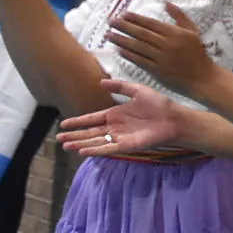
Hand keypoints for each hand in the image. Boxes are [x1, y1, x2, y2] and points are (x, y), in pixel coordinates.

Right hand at [59, 77, 186, 157]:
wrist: (174, 118)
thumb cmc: (159, 104)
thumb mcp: (138, 91)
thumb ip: (120, 87)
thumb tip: (102, 82)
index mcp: (116, 114)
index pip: (92, 118)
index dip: (78, 121)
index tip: (63, 123)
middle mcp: (115, 127)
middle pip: (90, 132)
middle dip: (74, 135)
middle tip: (58, 138)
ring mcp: (120, 137)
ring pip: (95, 142)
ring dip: (81, 144)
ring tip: (66, 145)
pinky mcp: (126, 146)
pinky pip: (107, 149)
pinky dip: (95, 150)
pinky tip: (83, 151)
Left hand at [109, 0, 214, 92]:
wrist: (202, 77)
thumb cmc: (197, 53)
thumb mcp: (192, 31)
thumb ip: (179, 16)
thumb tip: (166, 2)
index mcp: (176, 33)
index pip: (151, 23)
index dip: (136, 19)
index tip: (123, 14)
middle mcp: (167, 44)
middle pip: (142, 34)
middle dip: (124, 27)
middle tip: (111, 22)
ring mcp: (161, 58)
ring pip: (138, 47)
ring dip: (122, 40)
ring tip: (110, 35)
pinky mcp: (157, 71)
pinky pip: (140, 61)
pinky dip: (129, 55)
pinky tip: (119, 50)